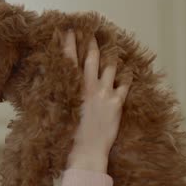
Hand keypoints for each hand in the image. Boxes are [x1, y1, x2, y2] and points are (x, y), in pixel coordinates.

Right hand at [62, 30, 132, 172]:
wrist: (86, 153)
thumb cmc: (68, 137)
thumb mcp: (58, 113)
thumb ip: (60, 97)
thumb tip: (59, 88)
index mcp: (72, 89)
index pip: (69, 61)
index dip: (69, 44)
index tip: (69, 32)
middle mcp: (89, 88)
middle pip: (91, 59)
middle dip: (91, 44)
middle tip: (91, 35)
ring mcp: (105, 94)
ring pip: (110, 68)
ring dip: (109, 58)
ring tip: (111, 50)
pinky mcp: (117, 104)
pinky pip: (125, 84)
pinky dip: (126, 77)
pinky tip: (127, 72)